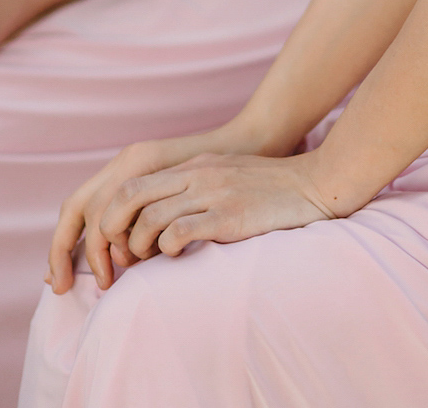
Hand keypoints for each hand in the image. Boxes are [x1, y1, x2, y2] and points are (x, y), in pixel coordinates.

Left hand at [78, 151, 332, 287]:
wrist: (316, 183)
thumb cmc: (272, 189)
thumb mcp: (226, 177)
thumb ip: (195, 189)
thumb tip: (161, 222)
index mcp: (193, 167)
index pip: (132, 183)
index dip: (114, 214)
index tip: (119, 241)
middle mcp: (197, 175)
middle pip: (129, 196)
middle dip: (112, 230)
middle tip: (120, 256)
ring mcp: (212, 194)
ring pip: (149, 217)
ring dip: (139, 245)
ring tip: (149, 259)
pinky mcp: (229, 216)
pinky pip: (180, 231)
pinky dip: (167, 248)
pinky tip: (175, 255)